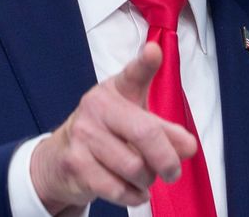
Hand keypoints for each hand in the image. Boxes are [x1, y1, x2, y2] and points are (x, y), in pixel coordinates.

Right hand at [30, 43, 198, 213]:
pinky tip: (133, 190)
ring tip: (145, 178)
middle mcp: (97, 106)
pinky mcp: (75, 164)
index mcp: (116, 90)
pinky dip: (134, 195)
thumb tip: (187, 147)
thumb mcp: (134, 121)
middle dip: (167, 159)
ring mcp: (83, 135)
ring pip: (135, 167)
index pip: (133, 74)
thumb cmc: (106, 135)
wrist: (60, 159)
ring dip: (148, 180)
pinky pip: (118, 188)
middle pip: (146, 134)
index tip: (153, 52)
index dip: (145, 63)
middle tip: (172, 172)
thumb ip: (165, 130)